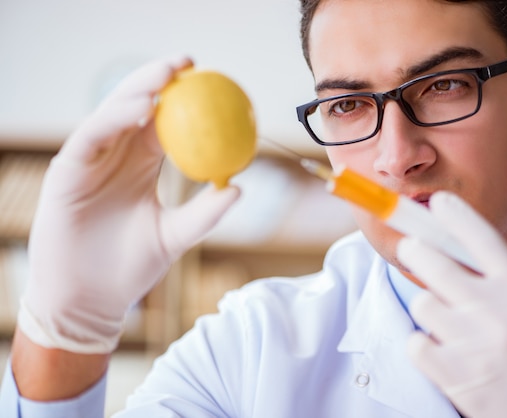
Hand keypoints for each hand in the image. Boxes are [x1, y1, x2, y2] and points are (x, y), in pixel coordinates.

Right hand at [18, 56, 240, 353]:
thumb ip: (205, 213)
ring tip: (166, 77)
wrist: (91, 298)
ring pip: (113, 115)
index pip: (163, 122)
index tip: (211, 81)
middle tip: (188, 62)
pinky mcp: (67, 170)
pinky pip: (92, 136)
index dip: (184, 99)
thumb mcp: (176, 236)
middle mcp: (116, 156)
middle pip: (137, 108)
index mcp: (141, 165)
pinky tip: (142, 109)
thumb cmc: (131, 268)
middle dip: (159, 79)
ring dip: (138, 91)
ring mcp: (91, 161)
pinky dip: (115, 119)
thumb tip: (241, 189)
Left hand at [397, 191, 506, 417]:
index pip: (482, 239)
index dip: (456, 215)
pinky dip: (423, 342)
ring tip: (448, 315)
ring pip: (422, 303)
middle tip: (415, 248)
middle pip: (434, 263)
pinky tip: (444, 347)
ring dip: (430, 304)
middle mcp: (495, 314)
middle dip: (418, 249)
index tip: (438, 203)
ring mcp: (471, 347)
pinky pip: (416, 344)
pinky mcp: (455, 379)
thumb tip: (501, 255)